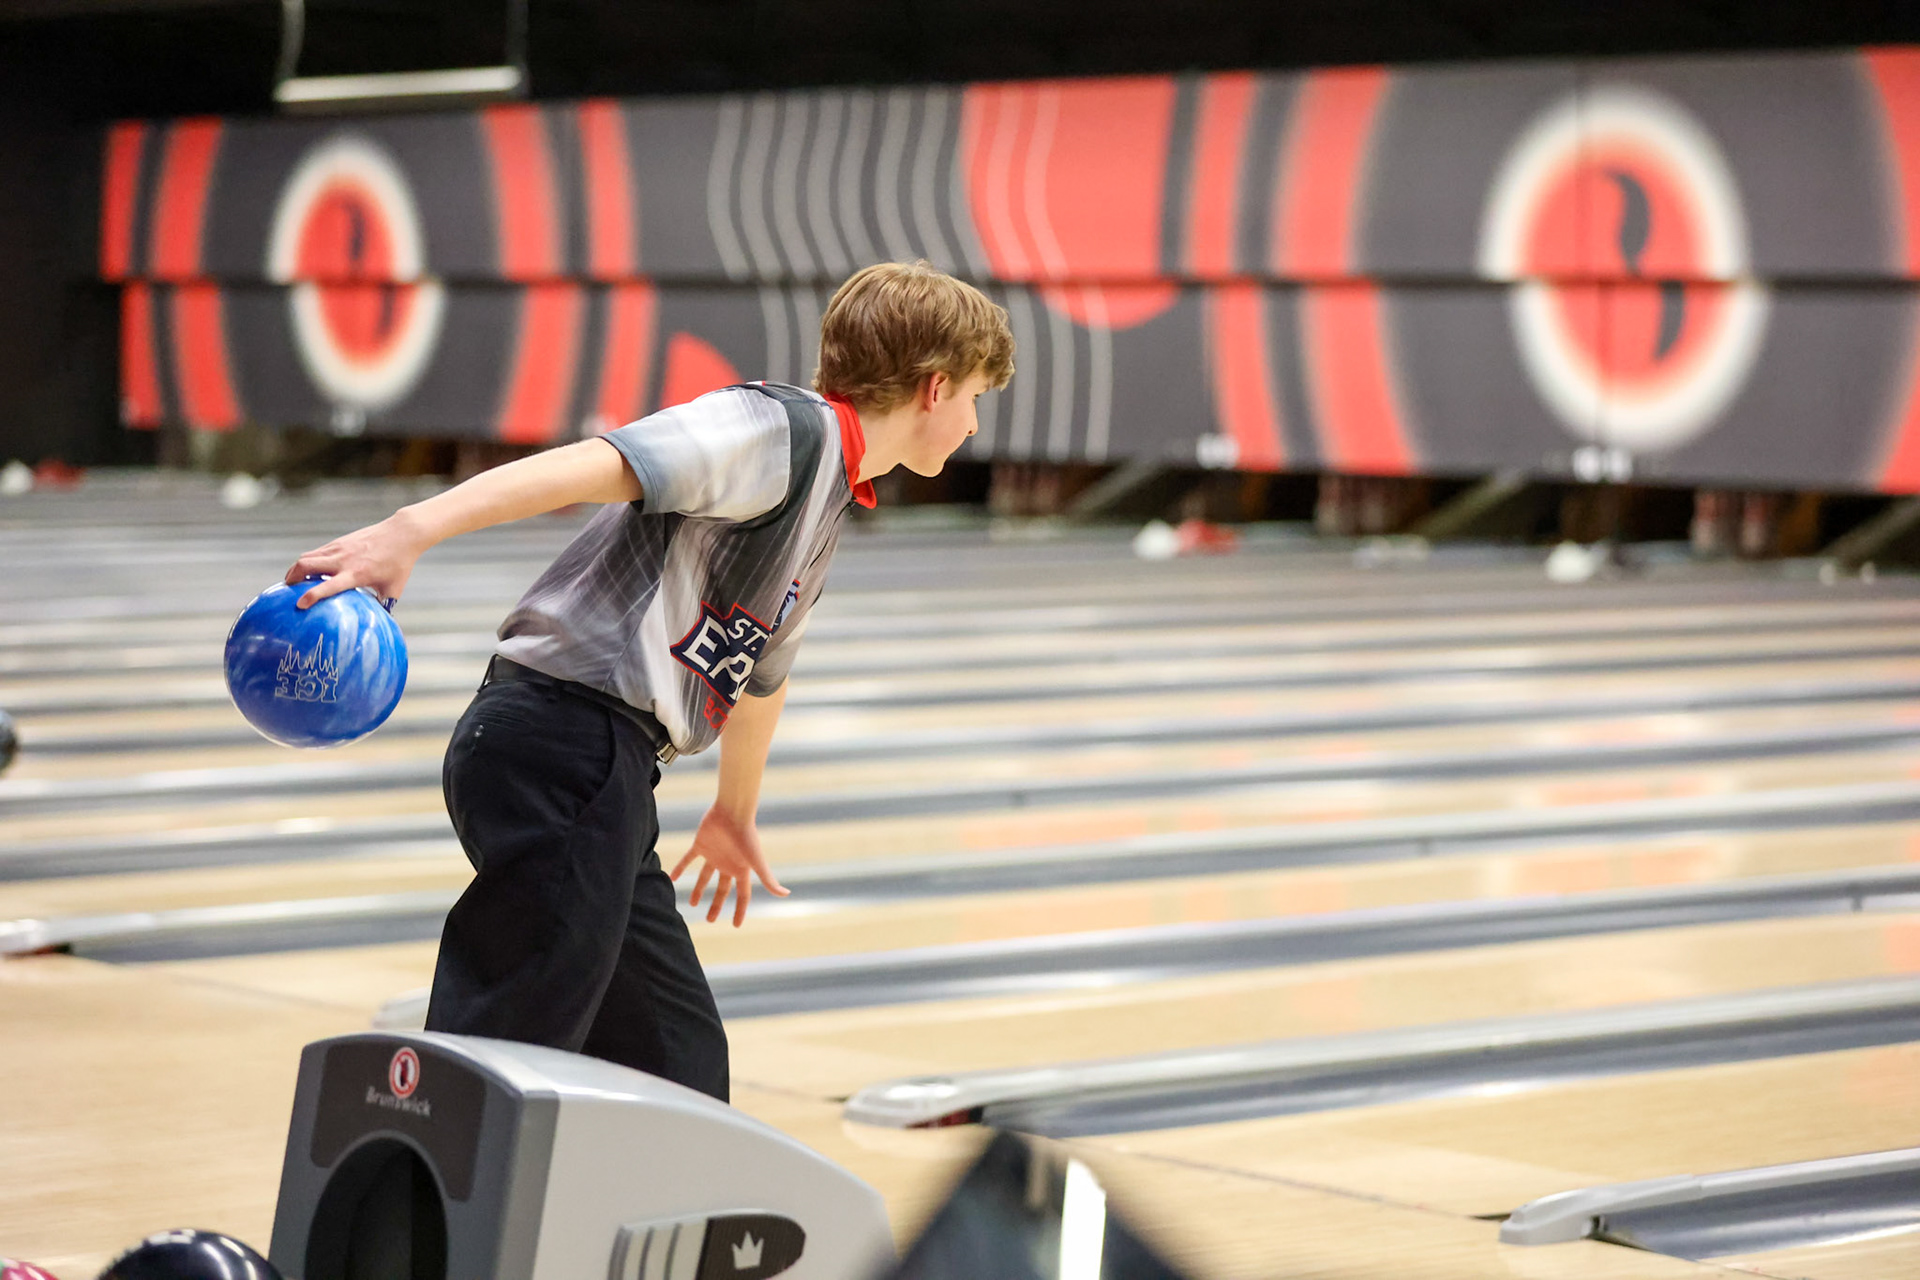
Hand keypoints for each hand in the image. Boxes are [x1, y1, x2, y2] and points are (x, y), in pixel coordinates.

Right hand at [284, 511, 428, 608]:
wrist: (402, 534)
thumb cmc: (400, 564)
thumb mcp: (393, 589)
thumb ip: (382, 606)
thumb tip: (376, 625)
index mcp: (356, 574)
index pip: (328, 585)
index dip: (311, 595)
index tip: (299, 605)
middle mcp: (343, 560)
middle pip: (305, 565)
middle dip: (291, 578)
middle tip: (286, 592)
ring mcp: (339, 548)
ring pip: (307, 556)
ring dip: (295, 569)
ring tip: (292, 582)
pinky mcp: (339, 542)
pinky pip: (316, 552)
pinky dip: (307, 561)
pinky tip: (307, 571)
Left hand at [670, 806, 788, 926]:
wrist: (732, 811)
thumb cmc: (747, 836)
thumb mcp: (757, 862)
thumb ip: (768, 879)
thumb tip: (786, 894)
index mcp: (741, 869)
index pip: (742, 895)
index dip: (739, 910)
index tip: (736, 925)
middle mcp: (728, 863)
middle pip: (722, 889)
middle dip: (717, 904)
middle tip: (709, 919)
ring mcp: (714, 854)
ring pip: (705, 876)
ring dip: (699, 889)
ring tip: (692, 903)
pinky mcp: (700, 844)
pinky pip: (688, 858)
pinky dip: (681, 867)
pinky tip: (673, 877)